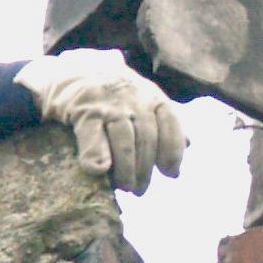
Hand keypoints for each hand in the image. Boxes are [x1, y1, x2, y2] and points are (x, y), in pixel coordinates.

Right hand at [13, 50, 188, 193]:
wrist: (71, 72)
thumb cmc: (112, 94)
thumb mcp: (141, 99)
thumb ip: (163, 120)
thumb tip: (190, 143)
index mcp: (151, 95)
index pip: (170, 123)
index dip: (173, 150)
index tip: (172, 174)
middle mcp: (133, 97)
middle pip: (147, 137)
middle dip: (146, 168)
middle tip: (140, 190)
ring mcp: (108, 102)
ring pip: (124, 139)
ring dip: (126, 168)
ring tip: (125, 187)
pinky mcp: (83, 109)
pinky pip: (92, 135)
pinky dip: (96, 155)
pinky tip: (98, 171)